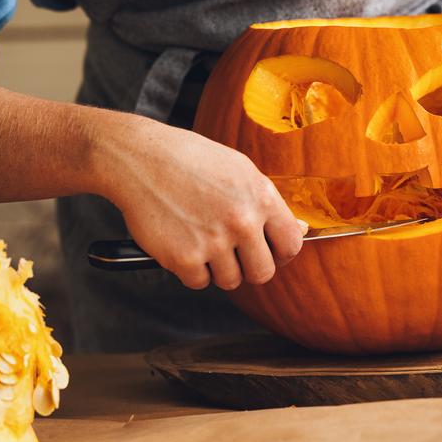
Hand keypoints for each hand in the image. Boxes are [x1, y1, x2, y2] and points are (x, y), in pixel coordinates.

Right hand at [95, 113, 305, 289]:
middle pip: (263, 273)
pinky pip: (199, 282)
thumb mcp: (241, 170)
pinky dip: (191, 270)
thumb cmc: (191, 160)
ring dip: (218, 268)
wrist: (142, 158)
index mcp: (261, 197)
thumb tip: (300, 229)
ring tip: (203, 240)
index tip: (271, 253)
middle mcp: (242, 221)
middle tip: (235, 255)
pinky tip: (183, 243)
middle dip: (250, 268)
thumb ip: (268, 202)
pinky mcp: (184, 258)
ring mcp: (213, 241)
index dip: (281, 254)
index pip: (291, 245)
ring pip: (230, 280)